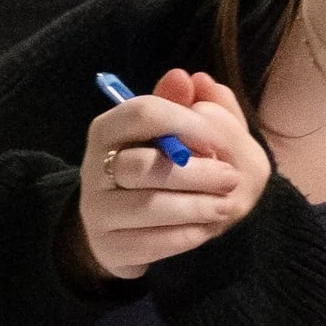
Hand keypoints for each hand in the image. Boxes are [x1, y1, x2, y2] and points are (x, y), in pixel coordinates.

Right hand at [61, 69, 269, 288]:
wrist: (119, 227)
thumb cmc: (151, 168)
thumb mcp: (167, 134)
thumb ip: (182, 105)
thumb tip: (192, 79)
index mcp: (108, 130)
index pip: (143, 113)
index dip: (185, 122)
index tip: (218, 138)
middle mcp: (94, 168)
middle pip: (142, 166)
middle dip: (194, 173)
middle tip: (231, 178)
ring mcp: (97, 211)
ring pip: (146, 207)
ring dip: (194, 207)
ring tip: (225, 207)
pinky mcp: (109, 246)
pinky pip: (148, 242)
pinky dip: (182, 236)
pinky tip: (204, 230)